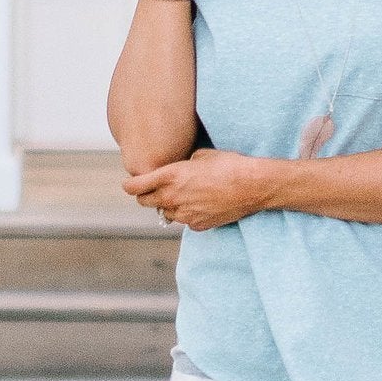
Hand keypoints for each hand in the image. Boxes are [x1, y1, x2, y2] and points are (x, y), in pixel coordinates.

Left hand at [125, 151, 275, 230]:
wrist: (252, 186)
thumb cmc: (228, 165)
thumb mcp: (201, 155)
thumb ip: (182, 164)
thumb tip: (179, 168)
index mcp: (170, 176)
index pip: (135, 186)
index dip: (129, 185)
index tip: (129, 184)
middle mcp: (173, 197)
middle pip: (144, 202)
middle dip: (146, 195)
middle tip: (154, 189)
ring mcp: (184, 214)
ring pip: (165, 213)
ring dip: (168, 206)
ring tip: (184, 195)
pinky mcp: (197, 225)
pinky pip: (184, 221)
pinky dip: (186, 214)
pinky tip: (200, 204)